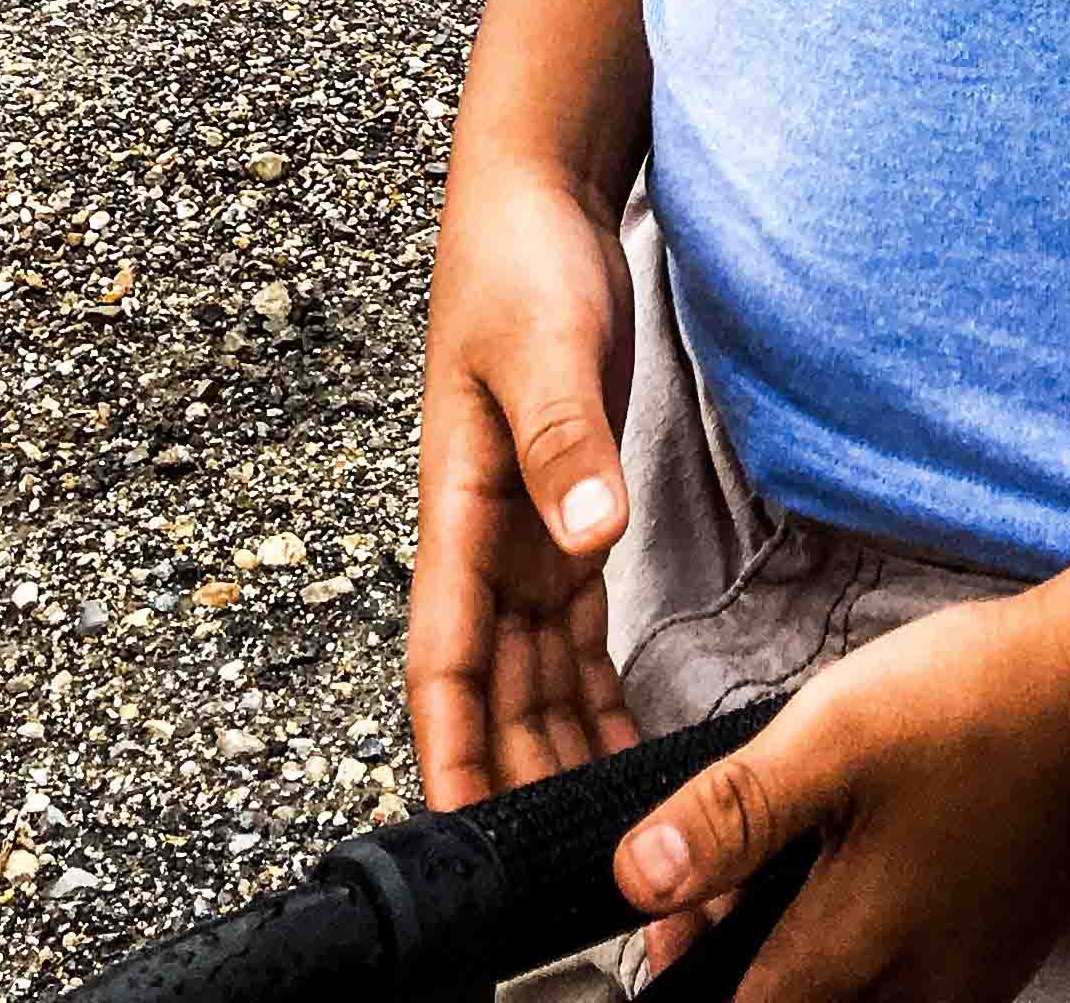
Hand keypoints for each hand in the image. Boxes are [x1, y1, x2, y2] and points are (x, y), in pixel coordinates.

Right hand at [407, 153, 640, 803]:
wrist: (538, 197)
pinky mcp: (568, 513)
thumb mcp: (546, 341)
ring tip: (599, 835)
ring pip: (531, 674)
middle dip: (512, 778)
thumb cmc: (520, 260)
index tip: (460, 832)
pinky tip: (627, 745)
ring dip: (556, 749)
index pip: (442, 658)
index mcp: (459, 507)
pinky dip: (595, 693)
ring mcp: (525, 531)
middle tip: (559, 871)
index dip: (448, 749)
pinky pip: (574, 633)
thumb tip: (589, 531)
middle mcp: (485, 538)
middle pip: (490, 690)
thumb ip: (567, 439)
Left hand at [611, 590, 1069, 1002]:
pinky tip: (862, 882)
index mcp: (856, 954)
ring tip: (779, 887)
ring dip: (809, 970)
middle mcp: (917, 995)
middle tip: (711, 902)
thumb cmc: (973, 702)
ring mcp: (971, 981)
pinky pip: (916, 989)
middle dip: (745, 980)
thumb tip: (631, 880)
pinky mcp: (1007, 950)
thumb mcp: (830, 733)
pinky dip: (869, 958)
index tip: (664, 935)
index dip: (687, 980)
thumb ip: (730, 815)